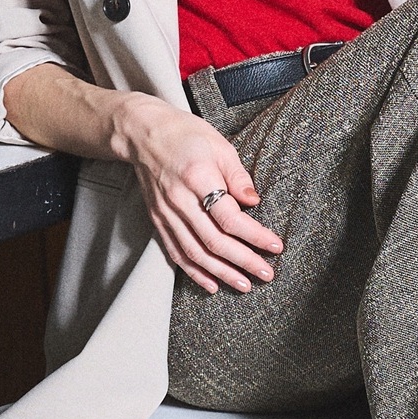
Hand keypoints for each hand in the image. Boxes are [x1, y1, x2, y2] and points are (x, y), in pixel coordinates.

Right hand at [110, 93, 283, 293]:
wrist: (142, 133)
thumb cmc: (185, 134)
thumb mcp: (219, 145)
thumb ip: (238, 176)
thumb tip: (254, 202)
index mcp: (198, 178)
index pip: (230, 217)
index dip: (254, 236)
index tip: (275, 246)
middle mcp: (180, 200)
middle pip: (214, 241)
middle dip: (244, 261)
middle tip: (266, 274)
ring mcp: (166, 213)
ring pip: (196, 253)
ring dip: (222, 273)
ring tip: (244, 285)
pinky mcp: (158, 221)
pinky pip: (176, 253)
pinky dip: (194, 272)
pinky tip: (212, 284)